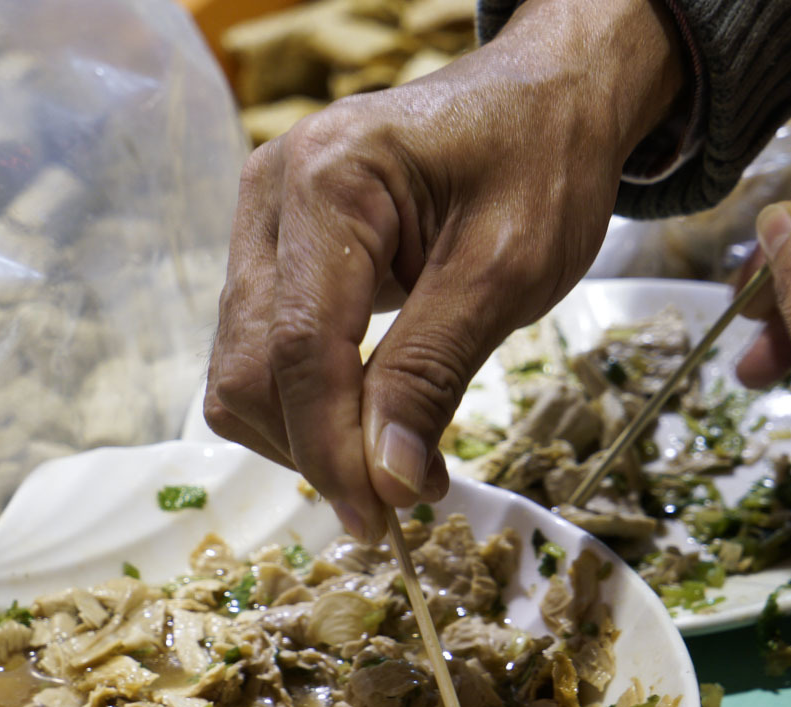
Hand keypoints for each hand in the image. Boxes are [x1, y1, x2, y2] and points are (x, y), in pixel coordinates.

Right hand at [206, 0, 683, 538]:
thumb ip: (434, 374)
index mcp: (329, 181)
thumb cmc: (542, 162)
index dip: (332, 452)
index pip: (301, 351)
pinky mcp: (277, 250)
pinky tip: (374, 421)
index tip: (380, 524)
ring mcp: (263, 222)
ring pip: (244, 370)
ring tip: (397, 463)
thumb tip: (387, 483)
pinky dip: (312, 404)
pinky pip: (265, 350)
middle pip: (252, 369)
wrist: (546, 98)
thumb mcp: (507, 272)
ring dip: (309, 436)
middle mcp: (270, 196)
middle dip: (317, 452)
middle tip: (400, 503)